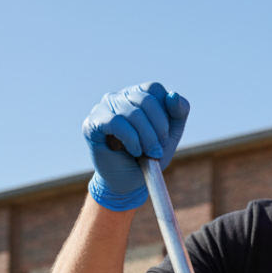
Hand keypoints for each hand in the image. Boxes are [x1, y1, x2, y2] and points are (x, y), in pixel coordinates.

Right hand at [82, 82, 190, 210]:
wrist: (128, 183)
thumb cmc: (147, 158)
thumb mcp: (170, 136)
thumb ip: (178, 114)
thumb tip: (173, 95)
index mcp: (138, 96)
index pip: (155, 89)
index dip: (165, 114)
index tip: (164, 137)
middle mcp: (120, 97)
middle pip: (146, 100)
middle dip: (158, 130)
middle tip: (156, 150)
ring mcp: (104, 108)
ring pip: (132, 112)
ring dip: (146, 138)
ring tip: (145, 154)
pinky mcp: (92, 123)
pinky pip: (116, 122)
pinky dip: (131, 140)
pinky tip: (134, 151)